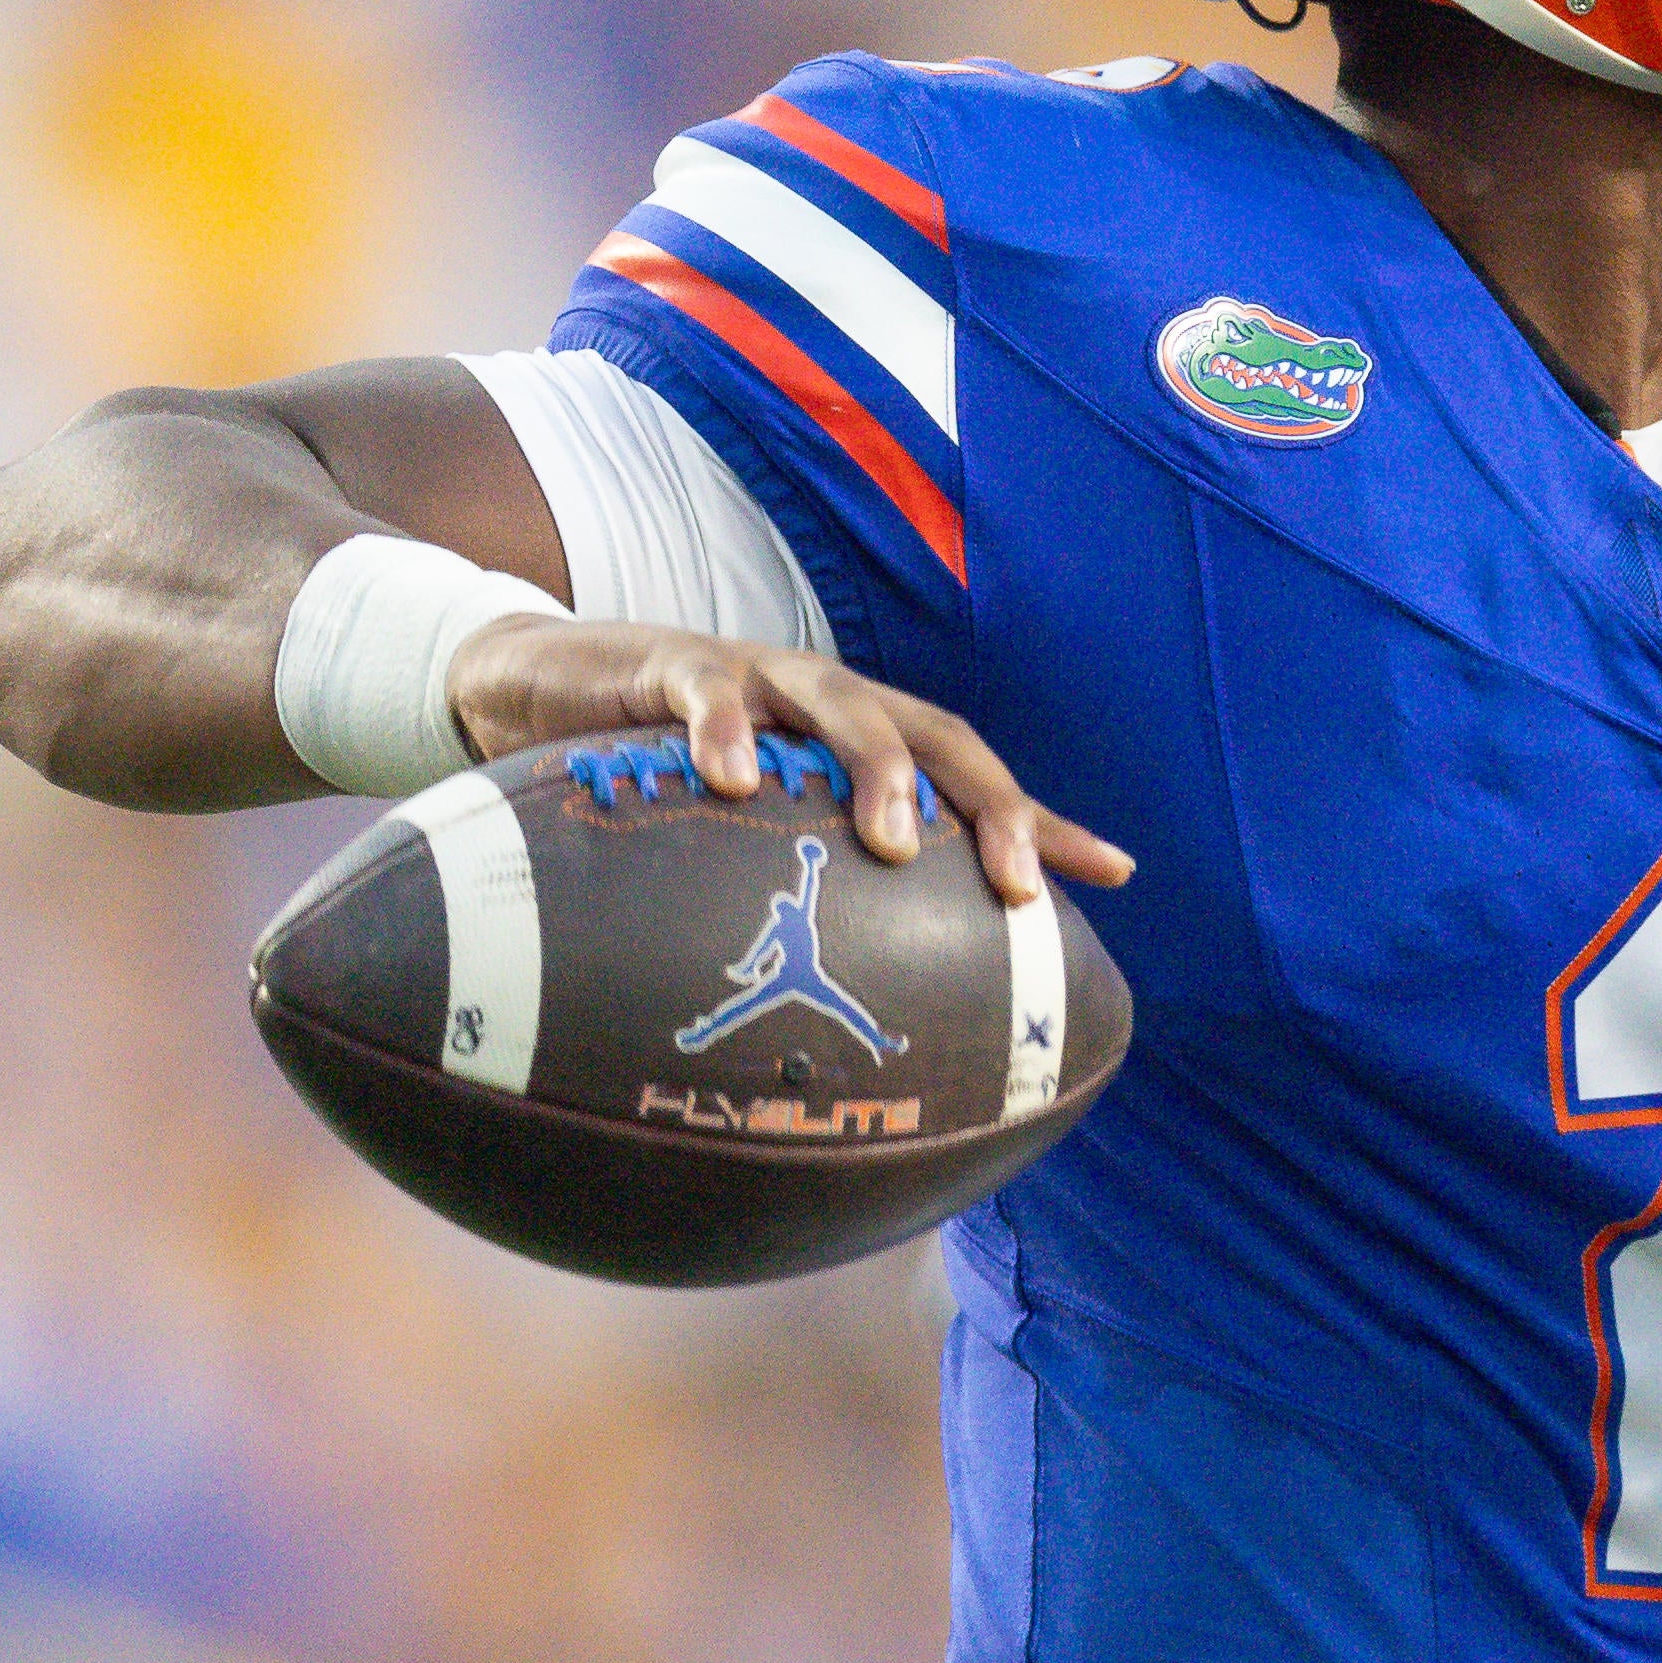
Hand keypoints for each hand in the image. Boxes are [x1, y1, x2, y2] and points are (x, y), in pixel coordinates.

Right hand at [445, 616, 1132, 900]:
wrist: (548, 682)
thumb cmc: (675, 765)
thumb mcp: (756, 822)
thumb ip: (820, 886)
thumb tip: (884, 994)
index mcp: (862, 738)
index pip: (972, 771)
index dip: (1040, 816)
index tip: (1113, 873)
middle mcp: (831, 700)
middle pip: (931, 734)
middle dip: (985, 802)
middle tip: (1014, 879)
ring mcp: (761, 677)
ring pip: (842, 703)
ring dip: (876, 765)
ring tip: (896, 836)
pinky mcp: (676, 668)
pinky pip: (709, 693)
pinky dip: (727, 730)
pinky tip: (735, 776)